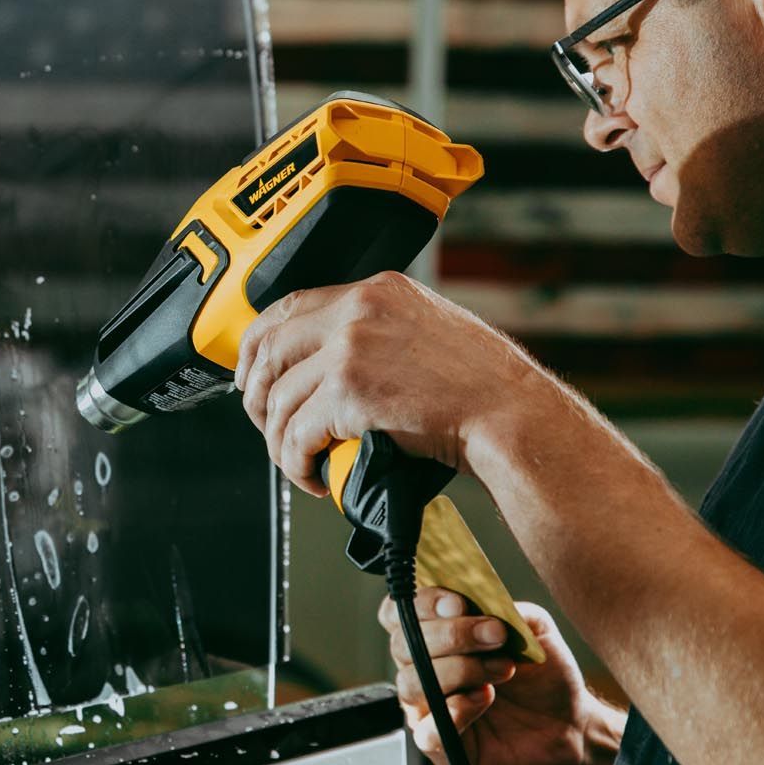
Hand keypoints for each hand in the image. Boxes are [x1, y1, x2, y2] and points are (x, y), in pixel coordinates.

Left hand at [235, 272, 547, 496]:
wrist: (512, 414)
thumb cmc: (483, 385)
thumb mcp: (426, 329)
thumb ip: (378, 331)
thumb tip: (331, 361)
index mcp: (377, 289)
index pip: (290, 305)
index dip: (259, 343)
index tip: (251, 372)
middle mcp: (358, 310)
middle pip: (270, 347)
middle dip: (256, 394)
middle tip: (263, 423)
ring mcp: (350, 349)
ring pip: (280, 397)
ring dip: (278, 439)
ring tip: (295, 460)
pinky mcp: (349, 393)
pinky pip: (297, 432)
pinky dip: (295, 460)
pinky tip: (311, 474)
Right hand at [380, 586, 615, 764]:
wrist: (570, 726)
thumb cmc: (543, 678)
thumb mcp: (532, 627)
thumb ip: (503, 607)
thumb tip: (475, 599)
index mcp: (436, 636)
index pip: (399, 611)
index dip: (421, 603)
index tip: (459, 603)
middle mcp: (423, 669)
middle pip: (402, 644)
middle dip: (452, 635)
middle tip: (496, 636)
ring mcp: (427, 708)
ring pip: (412, 683)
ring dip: (461, 670)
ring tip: (503, 671)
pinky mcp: (439, 745)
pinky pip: (426, 730)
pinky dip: (456, 710)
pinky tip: (484, 701)